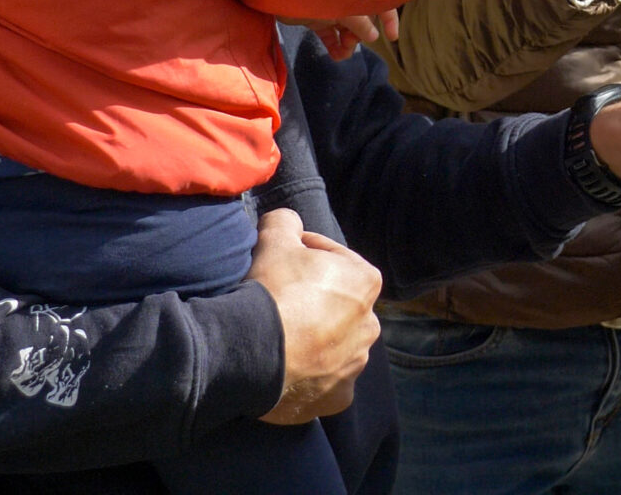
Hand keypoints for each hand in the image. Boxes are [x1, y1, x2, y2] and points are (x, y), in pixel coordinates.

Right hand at [247, 209, 381, 423]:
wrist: (250, 350)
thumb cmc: (271, 289)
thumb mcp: (274, 238)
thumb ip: (286, 221)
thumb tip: (287, 221)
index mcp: (366, 282)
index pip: (333, 260)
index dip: (304, 255)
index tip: (281, 259)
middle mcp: (370, 325)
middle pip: (337, 306)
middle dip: (314, 302)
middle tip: (278, 301)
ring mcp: (356, 365)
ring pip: (334, 347)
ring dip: (314, 341)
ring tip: (280, 338)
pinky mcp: (337, 397)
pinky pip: (325, 384)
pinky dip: (311, 377)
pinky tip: (288, 370)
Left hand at [304, 12, 395, 60]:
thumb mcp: (345, 9)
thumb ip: (361, 24)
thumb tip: (374, 38)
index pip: (380, 3)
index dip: (389, 19)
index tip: (393, 38)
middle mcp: (345, 0)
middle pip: (363, 21)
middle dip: (361, 35)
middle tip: (353, 42)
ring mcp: (330, 10)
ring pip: (346, 30)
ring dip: (348, 44)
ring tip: (343, 54)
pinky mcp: (315, 20)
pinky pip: (329, 35)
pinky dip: (334, 46)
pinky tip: (336, 56)